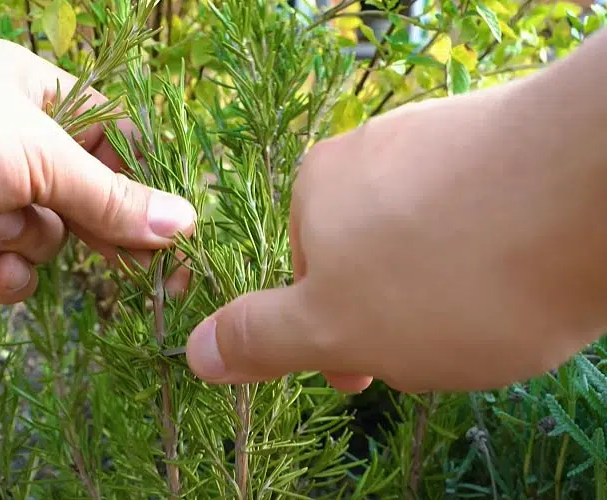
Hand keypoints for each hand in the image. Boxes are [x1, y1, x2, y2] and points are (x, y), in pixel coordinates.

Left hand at [0, 1, 195, 303]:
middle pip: (86, 201)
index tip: (179, 233)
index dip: (150, 189)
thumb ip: (107, 196)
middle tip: (141, 272)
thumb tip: (181, 222)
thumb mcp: (32, 150)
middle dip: (104, 233)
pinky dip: (1, 276)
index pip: (119, 147)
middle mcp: (15, 149)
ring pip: (44, 241)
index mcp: (44, 102)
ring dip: (30, 242)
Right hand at [184, 76, 606, 392]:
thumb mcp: (337, 329)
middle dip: (399, 313)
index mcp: (316, 192)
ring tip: (495, 306)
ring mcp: (441, 139)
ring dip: (450, 285)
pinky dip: (496, 249)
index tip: (374, 375)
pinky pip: (484, 211)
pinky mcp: (507, 138)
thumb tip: (194, 352)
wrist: (594, 185)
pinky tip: (529, 268)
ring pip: (430, 239)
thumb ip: (262, 340)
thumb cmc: (445, 275)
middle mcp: (371, 151)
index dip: (338, 340)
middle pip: (372, 258)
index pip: (309, 283)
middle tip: (444, 340)